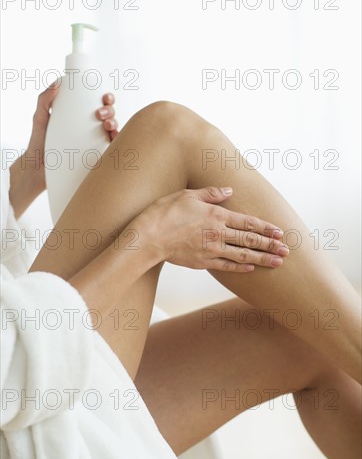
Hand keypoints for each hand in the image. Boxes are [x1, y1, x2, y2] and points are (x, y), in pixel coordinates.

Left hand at [10, 87, 118, 217]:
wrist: (37, 168)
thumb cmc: (39, 143)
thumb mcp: (40, 118)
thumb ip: (44, 100)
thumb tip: (57, 83)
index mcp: (81, 118)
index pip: (99, 105)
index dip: (107, 99)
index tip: (104, 97)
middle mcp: (90, 130)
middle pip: (109, 116)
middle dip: (111, 111)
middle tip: (100, 114)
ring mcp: (94, 144)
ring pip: (113, 131)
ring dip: (115, 124)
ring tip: (107, 126)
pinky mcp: (95, 158)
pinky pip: (111, 150)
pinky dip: (117, 143)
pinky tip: (114, 140)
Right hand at [139, 186, 288, 271]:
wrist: (149, 238)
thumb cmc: (166, 213)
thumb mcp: (188, 195)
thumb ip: (211, 193)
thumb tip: (229, 190)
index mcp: (217, 215)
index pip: (248, 222)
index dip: (266, 228)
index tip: (280, 232)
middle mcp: (218, 234)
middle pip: (250, 240)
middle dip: (271, 245)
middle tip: (287, 250)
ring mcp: (212, 250)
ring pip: (243, 255)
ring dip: (262, 258)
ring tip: (277, 262)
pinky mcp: (203, 262)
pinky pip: (227, 265)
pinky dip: (241, 267)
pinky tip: (251, 268)